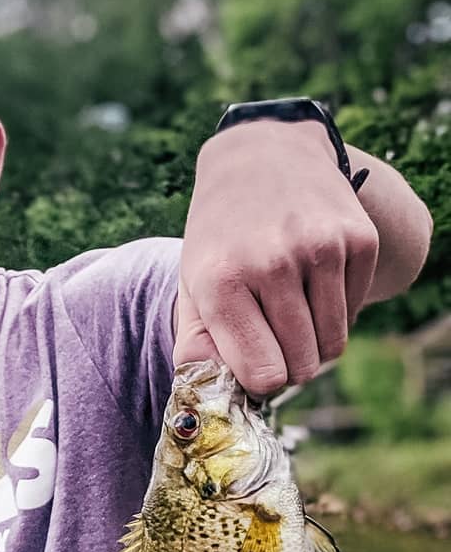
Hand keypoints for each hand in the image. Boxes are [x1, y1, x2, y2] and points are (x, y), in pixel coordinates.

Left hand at [173, 119, 379, 397]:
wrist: (262, 156)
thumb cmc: (222, 235)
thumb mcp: (193, 282)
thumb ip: (197, 343)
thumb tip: (209, 395)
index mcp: (221, 282)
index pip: (263, 374)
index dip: (263, 379)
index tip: (257, 364)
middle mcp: (272, 263)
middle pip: (302, 364)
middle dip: (291, 365)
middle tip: (275, 338)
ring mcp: (320, 248)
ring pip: (333, 343)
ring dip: (315, 342)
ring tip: (291, 310)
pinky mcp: (358, 238)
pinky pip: (354, 312)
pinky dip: (337, 311)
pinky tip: (312, 282)